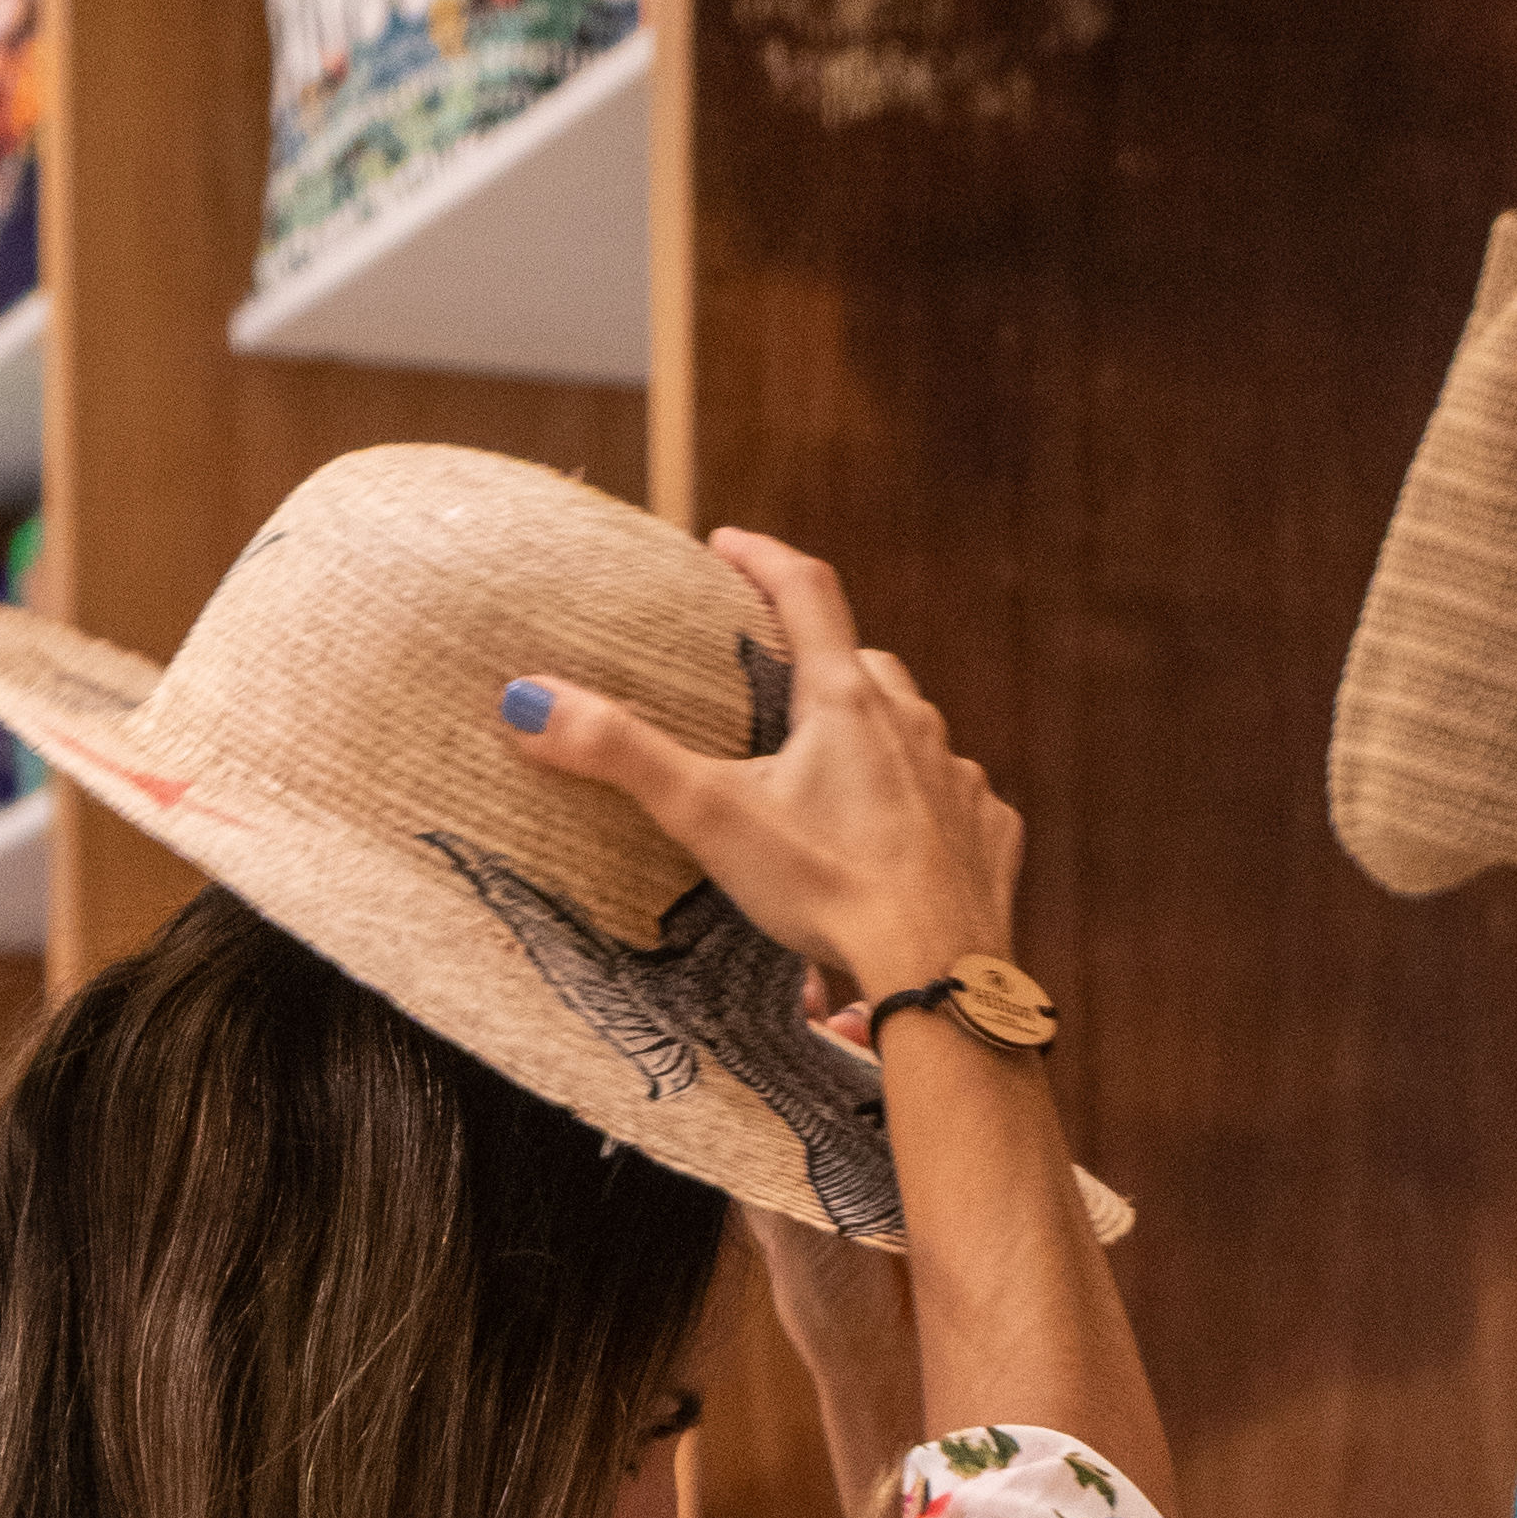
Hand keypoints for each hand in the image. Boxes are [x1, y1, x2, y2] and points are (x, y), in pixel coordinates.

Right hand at [503, 530, 1020, 1002]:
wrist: (937, 971)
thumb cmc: (827, 889)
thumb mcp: (710, 817)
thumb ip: (621, 755)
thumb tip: (527, 701)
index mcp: (846, 701)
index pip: (806, 589)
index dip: (762, 558)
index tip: (727, 546)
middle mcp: (914, 725)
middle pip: (865, 662)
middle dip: (821, 659)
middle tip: (780, 679)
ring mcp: (960, 781)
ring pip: (916, 732)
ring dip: (878, 735)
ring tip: (836, 770)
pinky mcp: (989, 837)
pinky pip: (957, 803)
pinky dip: (926, 808)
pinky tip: (903, 839)